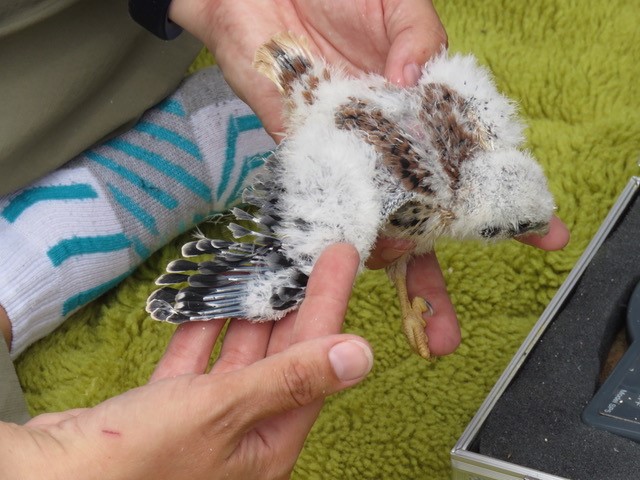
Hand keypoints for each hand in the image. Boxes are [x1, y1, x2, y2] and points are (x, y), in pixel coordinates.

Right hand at [0, 244, 371, 479]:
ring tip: (269, 265)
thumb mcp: (223, 412)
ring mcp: (204, 420)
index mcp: (270, 442)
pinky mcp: (167, 408)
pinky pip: (197, 360)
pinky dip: (204, 329)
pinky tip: (212, 297)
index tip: (339, 257)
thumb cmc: (135, 461)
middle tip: (311, 250)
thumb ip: (291, 379)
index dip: (329, 303)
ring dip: (251, 311)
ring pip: (240, 354)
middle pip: (283, 354)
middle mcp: (244, 432)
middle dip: (297, 300)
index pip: (315, 360)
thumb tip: (360, 355)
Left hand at [168, 0, 568, 358]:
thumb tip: (419, 80)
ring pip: (376, 223)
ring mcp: (350, 156)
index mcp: (424, 110)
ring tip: (410, 317)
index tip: (541, 235)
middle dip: (438, 268)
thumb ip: (416, 35)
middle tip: (453, 326)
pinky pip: (326, 206)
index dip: (504, 202)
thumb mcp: (393, 3)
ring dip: (392, 270)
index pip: (471, 163)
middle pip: (422, 215)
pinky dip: (341, 239)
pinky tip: (352, 272)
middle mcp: (390, 143)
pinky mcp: (306, 158)